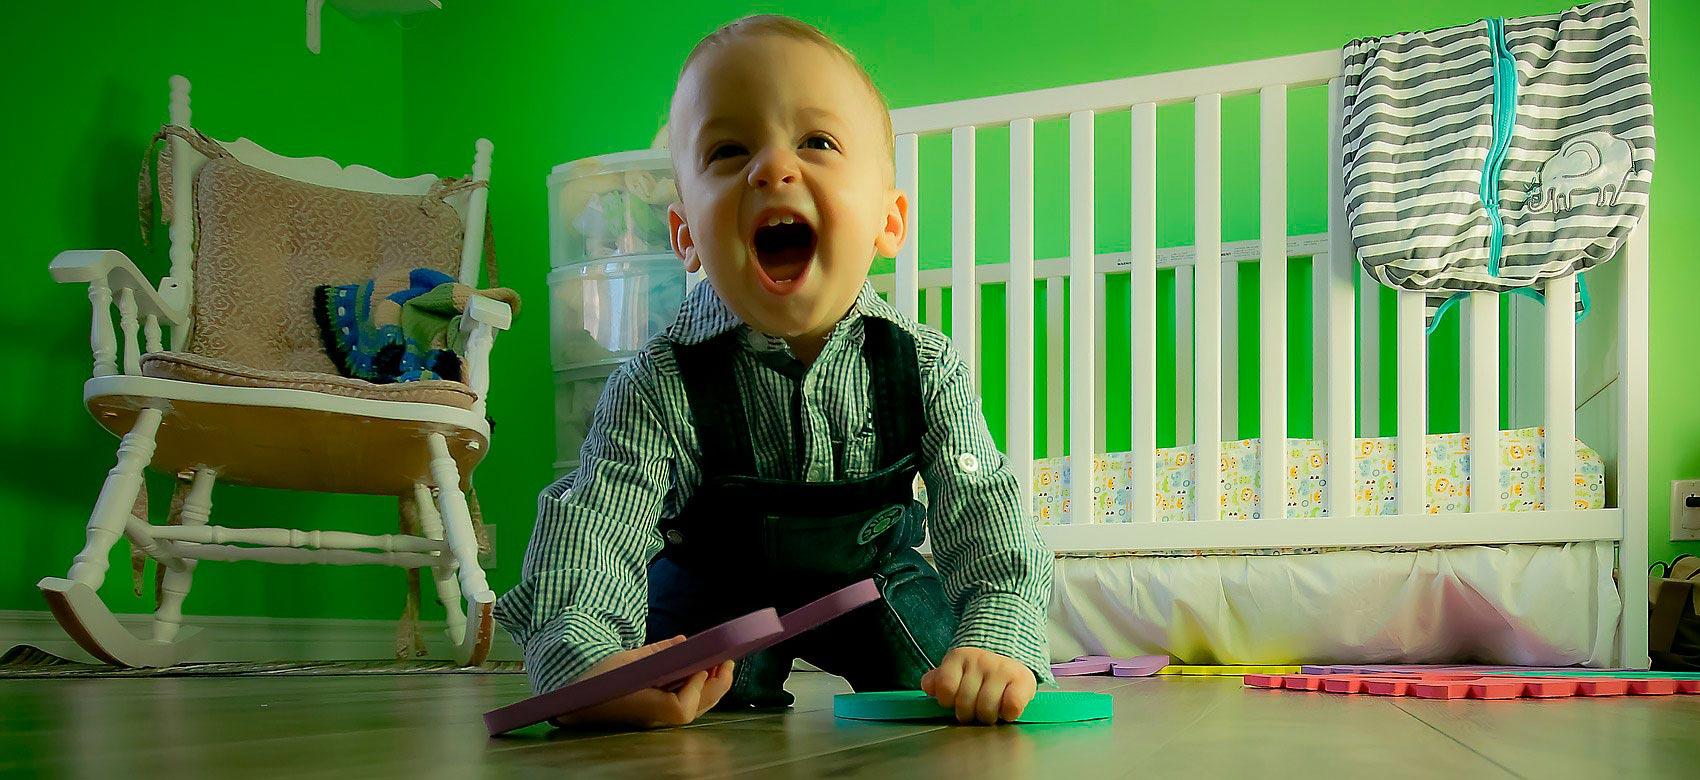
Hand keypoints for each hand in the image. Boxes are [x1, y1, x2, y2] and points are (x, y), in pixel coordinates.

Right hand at [550, 636, 734, 729]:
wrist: (575, 700)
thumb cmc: (596, 680)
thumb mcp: (625, 660)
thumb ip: (657, 652)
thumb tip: (684, 641)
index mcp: (643, 706)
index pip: (681, 709)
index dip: (696, 688)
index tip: (701, 666)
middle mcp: (653, 718)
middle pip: (694, 710)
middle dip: (716, 686)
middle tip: (727, 661)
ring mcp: (656, 718)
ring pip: (694, 709)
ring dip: (710, 688)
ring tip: (720, 664)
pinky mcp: (657, 713)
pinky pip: (685, 704)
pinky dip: (697, 689)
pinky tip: (701, 671)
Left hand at [919, 647, 1036, 724]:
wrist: (1011, 659)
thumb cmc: (978, 674)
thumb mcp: (955, 672)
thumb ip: (939, 680)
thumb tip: (928, 687)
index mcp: (959, 657)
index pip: (945, 687)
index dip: (948, 701)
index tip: (955, 701)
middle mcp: (980, 659)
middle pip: (965, 702)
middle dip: (968, 714)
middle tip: (974, 710)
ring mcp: (1001, 668)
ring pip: (986, 707)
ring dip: (987, 716)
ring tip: (989, 711)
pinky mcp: (1022, 679)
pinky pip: (1011, 706)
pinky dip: (1008, 714)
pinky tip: (1005, 709)